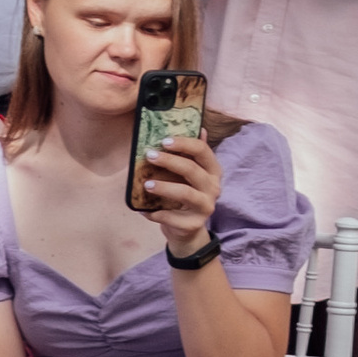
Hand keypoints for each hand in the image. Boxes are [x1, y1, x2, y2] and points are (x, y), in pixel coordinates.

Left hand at [135, 126, 221, 253]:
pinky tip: (144, 210)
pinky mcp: (194, 224)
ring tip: (147, 184)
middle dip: (169, 161)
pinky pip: (172, 217)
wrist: (186, 229)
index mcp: (213, 171)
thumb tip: (199, 127)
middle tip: (150, 155)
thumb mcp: (189, 173)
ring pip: (185, 193)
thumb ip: (191, 154)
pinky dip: (156, 213)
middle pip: (192, 169)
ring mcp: (206, 207)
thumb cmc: (184, 195)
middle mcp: (213, 187)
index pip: (203, 151)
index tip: (164, 141)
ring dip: (164, 187)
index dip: (184, 144)